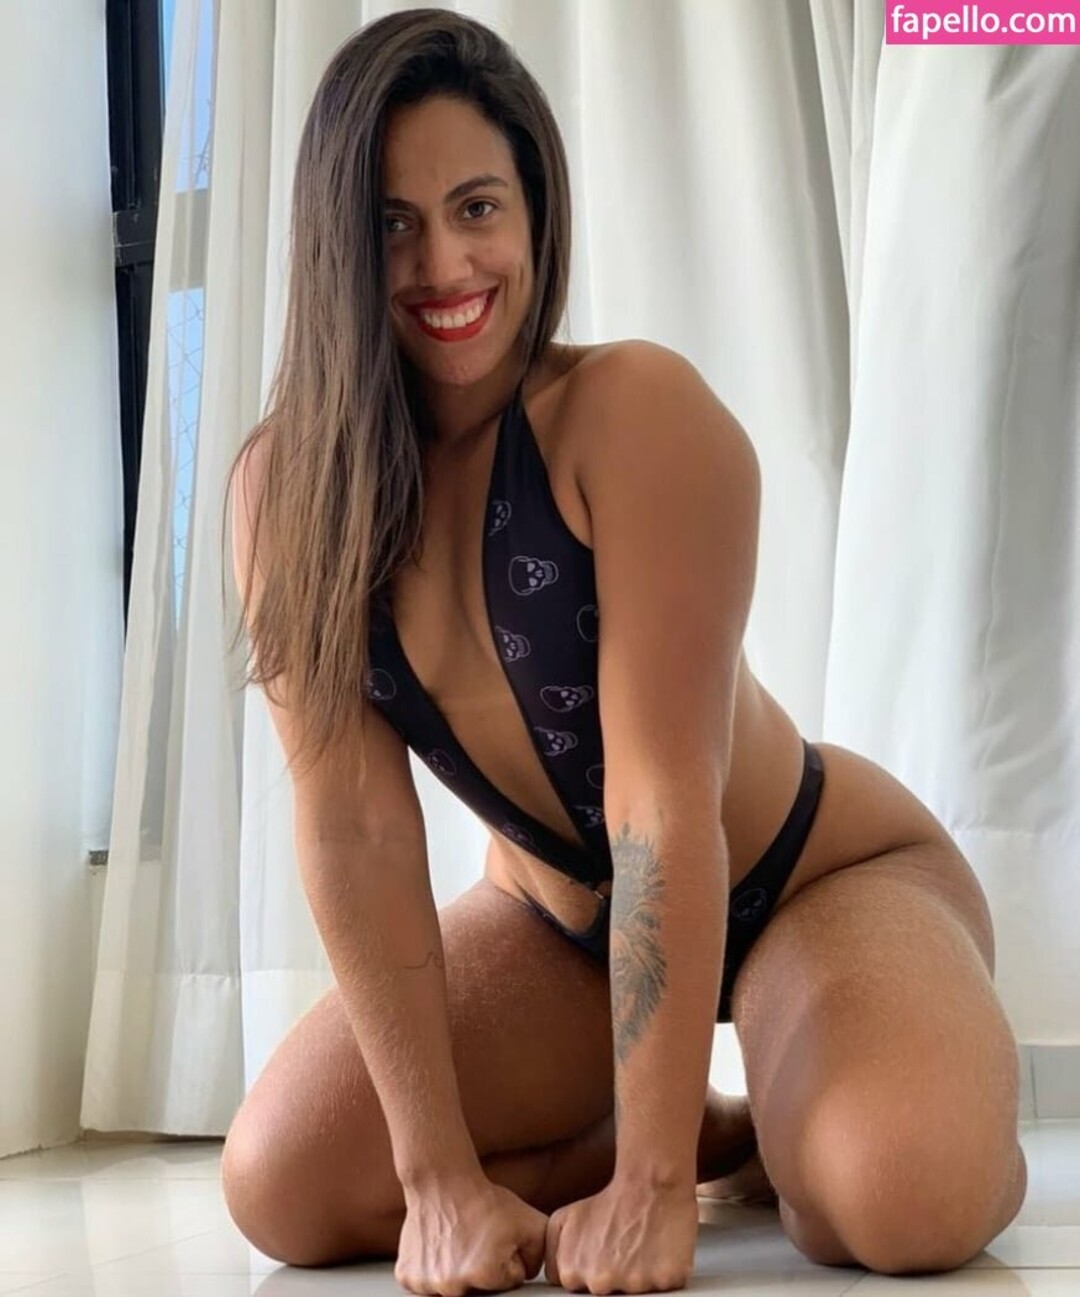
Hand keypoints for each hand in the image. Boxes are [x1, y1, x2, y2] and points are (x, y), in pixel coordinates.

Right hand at [396, 1173, 547, 1295]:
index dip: (508, 1259)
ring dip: (459, 1271)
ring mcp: (428, 1284)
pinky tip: (440, 1247)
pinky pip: (428, 1284)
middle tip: (478, 1241)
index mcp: (485, 1275)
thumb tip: (530, 1278)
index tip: (497, 1239)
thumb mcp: (531, 1222)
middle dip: (485, 1270)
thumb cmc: (484, 1200)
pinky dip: (435, 1270)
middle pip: (481, 1290)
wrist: (442, 1180)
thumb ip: (540, 1257)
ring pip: (455, 1288)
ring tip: (458, 1242)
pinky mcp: (408, 1278)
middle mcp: (454, 1287)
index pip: (509, 1281)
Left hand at [544, 1176, 698, 1292]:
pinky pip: (662, 1288)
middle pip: (608, 1294)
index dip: (594, 1271)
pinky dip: (662, 1274)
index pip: (581, 1291)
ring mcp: (632, 1286)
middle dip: (615, 1276)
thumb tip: (557, 1277)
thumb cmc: (609, 1200)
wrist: (649, 1183)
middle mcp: (599, 1283)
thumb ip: (552, 1254)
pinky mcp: (663, 1282)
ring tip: (641, 1248)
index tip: (603, 1255)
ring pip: (635, 1292)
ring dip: (639, 1276)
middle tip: (623, 1248)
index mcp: (572, 1273)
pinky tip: (657, 1252)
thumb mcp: (563, 1219)